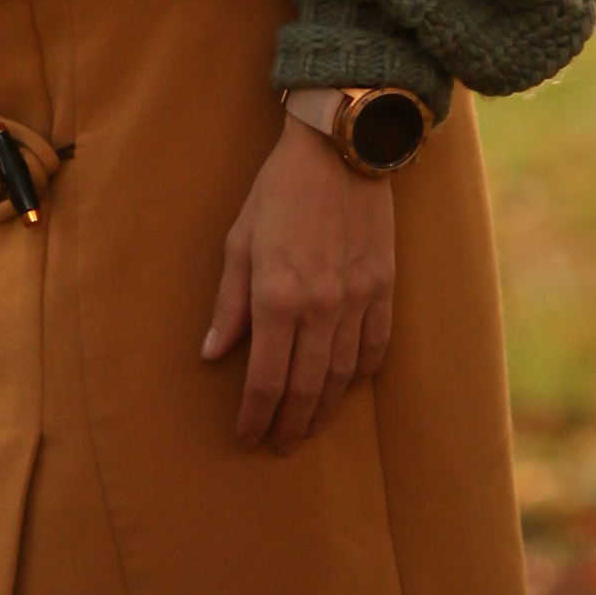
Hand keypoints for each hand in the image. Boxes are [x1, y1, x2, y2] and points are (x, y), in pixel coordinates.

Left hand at [201, 114, 395, 452]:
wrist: (340, 149)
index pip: (265, 379)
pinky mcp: (383, 289)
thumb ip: (229, 304)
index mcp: (276, 296)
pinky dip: (360, 376)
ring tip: (307, 429)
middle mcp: (319, 307)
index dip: (254, 416)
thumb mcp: (240, 241)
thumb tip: (212, 355)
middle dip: (288, 425)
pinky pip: (375, 349)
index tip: (246, 436)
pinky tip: (346, 388)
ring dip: (324, 411)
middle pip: (305, 389)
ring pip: (342, 377)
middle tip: (277, 446)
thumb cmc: (279, 190)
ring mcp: (357, 300)